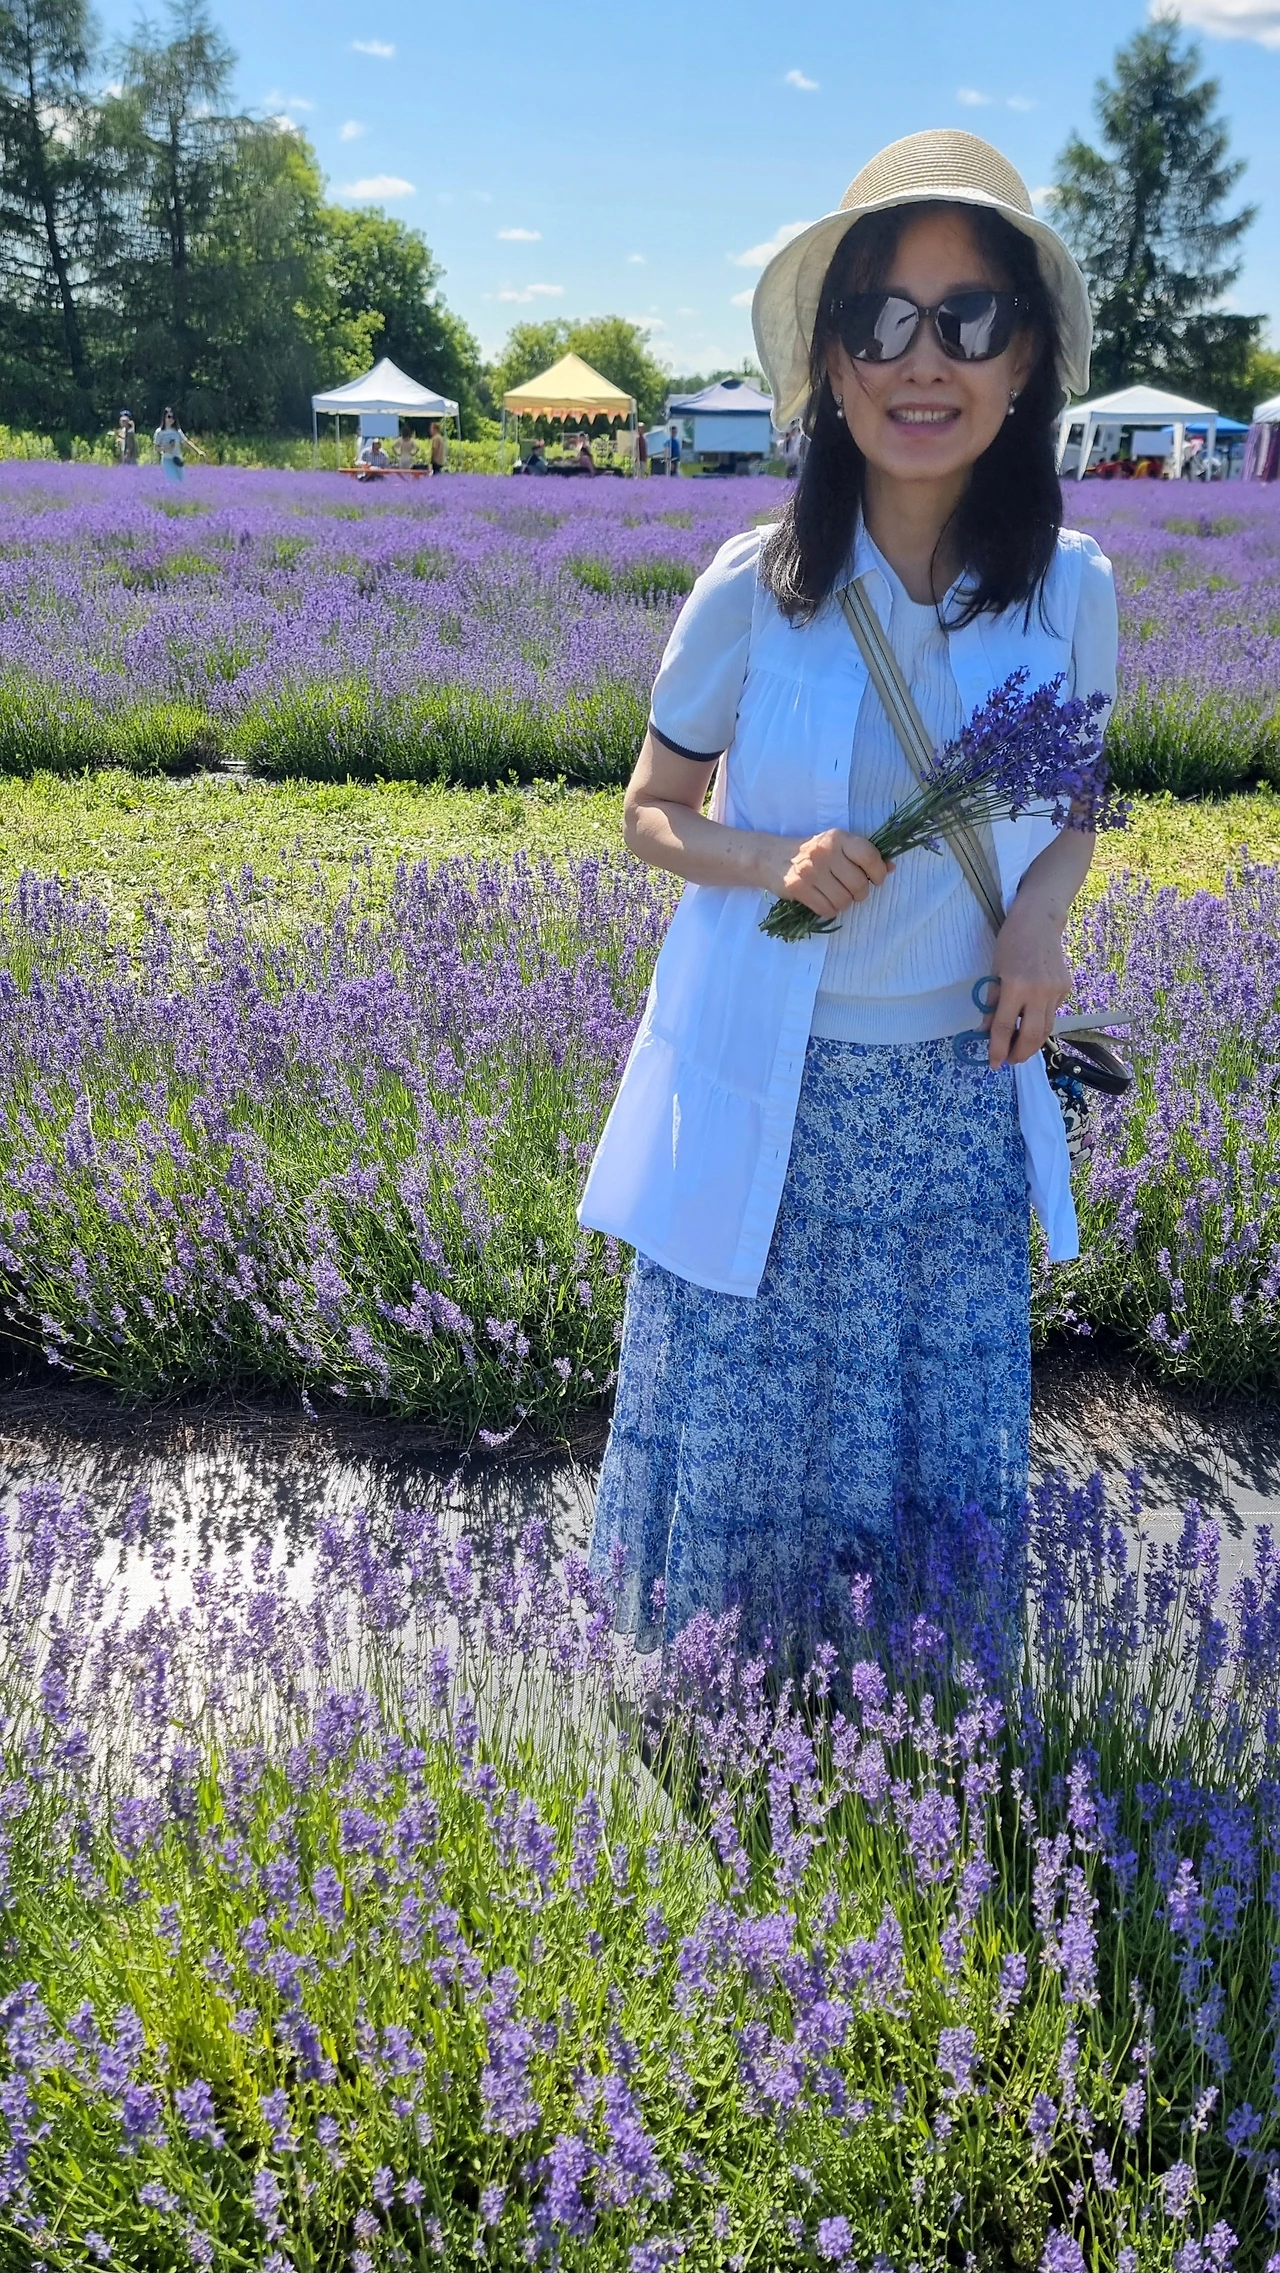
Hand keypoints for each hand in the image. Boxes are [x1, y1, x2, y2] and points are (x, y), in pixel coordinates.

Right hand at [765, 829, 891, 920]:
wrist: (771, 857)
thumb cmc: (811, 852)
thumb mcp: (837, 846)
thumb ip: (863, 856)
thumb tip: (891, 867)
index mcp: (838, 838)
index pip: (869, 856)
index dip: (878, 872)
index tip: (876, 879)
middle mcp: (824, 852)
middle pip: (858, 884)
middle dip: (860, 893)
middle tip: (853, 891)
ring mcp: (810, 871)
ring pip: (844, 900)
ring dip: (844, 903)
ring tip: (836, 895)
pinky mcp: (798, 888)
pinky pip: (826, 909)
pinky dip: (829, 910)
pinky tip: (823, 900)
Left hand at [984, 892, 1071, 1067]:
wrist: (1039, 922)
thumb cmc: (1011, 943)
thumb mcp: (994, 972)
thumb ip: (991, 1004)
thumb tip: (986, 1032)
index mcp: (1015, 985)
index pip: (1005, 1026)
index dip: (998, 1048)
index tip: (994, 1064)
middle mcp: (1039, 991)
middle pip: (1031, 1035)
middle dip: (1020, 1053)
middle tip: (1010, 1060)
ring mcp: (1056, 990)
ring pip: (1045, 1028)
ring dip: (1032, 1043)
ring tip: (1019, 1048)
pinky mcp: (1066, 988)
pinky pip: (1052, 1013)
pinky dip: (1040, 1021)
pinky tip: (1031, 1018)